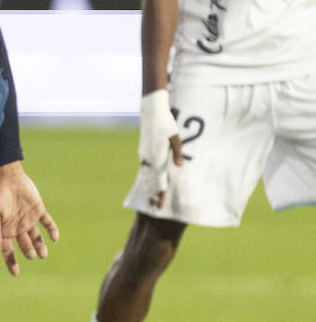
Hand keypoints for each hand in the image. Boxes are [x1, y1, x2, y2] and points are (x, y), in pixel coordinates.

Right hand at [0, 161, 58, 275]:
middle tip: (31, 255)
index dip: (11, 262)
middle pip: (24, 245)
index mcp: (6, 231)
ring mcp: (29, 220)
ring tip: (43, 254)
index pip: (8, 250)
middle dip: (29, 252)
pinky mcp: (39, 211)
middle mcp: (18, 228)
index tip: (15, 273)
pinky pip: (47, 223)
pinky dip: (52, 230)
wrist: (9, 179)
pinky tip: (55, 238)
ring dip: (40, 246)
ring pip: (37, 237)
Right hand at [138, 89, 183, 208]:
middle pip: (151, 181)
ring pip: (145, 176)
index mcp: (157, 157)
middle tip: (155, 208)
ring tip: (149, 199)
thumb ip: (176, 153)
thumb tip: (179, 167)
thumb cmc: (166, 124)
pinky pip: (144, 170)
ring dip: (148, 189)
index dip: (161, 193)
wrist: (151, 113)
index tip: (161, 205)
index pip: (160, 180)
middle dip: (153, 195)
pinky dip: (145, 179)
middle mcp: (148, 159)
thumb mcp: (176, 138)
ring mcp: (144, 156)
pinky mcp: (143, 152)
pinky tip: (146, 183)